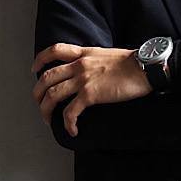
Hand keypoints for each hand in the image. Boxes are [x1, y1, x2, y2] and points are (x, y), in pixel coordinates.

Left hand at [30, 43, 151, 136]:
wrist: (145, 67)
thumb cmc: (132, 62)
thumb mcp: (107, 54)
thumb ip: (93, 60)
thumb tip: (88, 70)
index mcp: (84, 53)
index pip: (55, 50)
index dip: (40, 60)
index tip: (35, 69)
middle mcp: (80, 65)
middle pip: (47, 77)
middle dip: (38, 92)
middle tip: (39, 102)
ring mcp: (83, 79)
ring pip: (53, 95)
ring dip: (46, 110)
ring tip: (49, 120)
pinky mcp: (90, 95)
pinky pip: (70, 112)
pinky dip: (67, 124)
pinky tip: (72, 130)